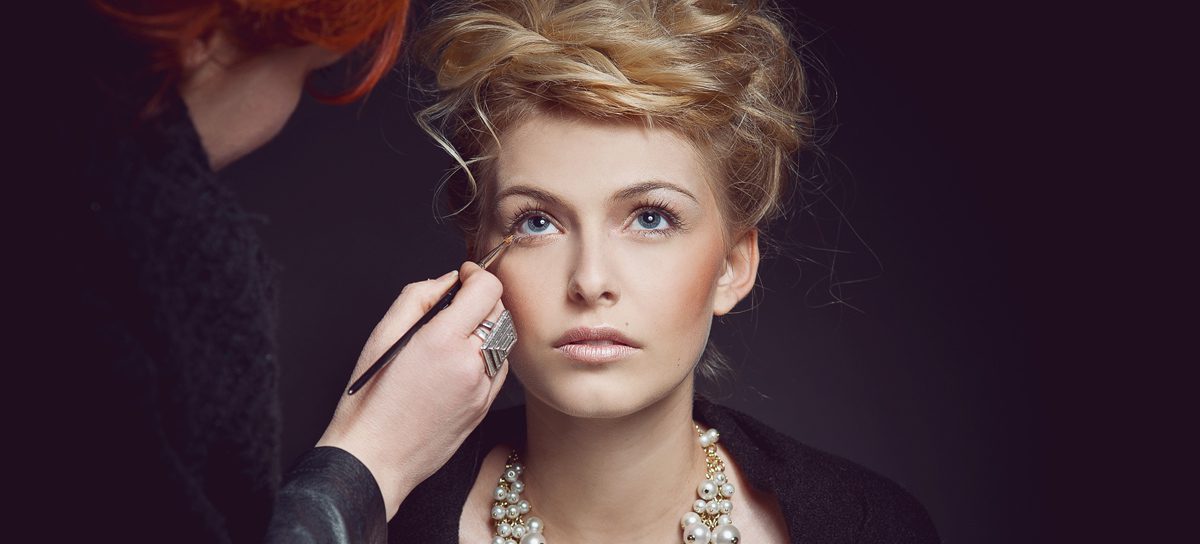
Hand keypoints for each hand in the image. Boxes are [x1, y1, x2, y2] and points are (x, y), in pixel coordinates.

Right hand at [316, 261, 509, 518]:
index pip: (487, 290)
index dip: (477, 275)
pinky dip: (489, 354)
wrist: (376, 458)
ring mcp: (481, 388)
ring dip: (489, 326)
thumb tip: (447, 281)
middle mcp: (470, 363)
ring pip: (505, 339)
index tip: (464, 277)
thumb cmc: (370, 400)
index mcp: (443, 340)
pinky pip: (500, 368)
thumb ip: (418, 297)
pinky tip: (462, 360)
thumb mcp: (382, 336)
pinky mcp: (485, 407)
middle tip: (458, 302)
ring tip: (459, 332)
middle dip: (483, 298)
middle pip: (499, 311)